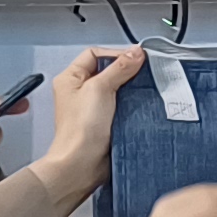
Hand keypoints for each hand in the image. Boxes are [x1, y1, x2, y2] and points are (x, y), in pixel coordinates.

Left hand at [31, 47, 140, 200]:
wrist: (83, 164)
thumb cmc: (82, 128)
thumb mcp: (100, 88)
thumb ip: (120, 67)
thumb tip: (136, 52)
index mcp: (71, 78)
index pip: (95, 54)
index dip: (116, 54)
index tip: (137, 58)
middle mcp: (80, 91)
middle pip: (108, 70)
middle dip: (126, 71)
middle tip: (145, 72)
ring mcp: (93, 107)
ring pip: (117, 88)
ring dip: (131, 88)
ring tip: (146, 88)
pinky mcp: (106, 121)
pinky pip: (122, 105)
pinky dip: (133, 104)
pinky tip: (143, 104)